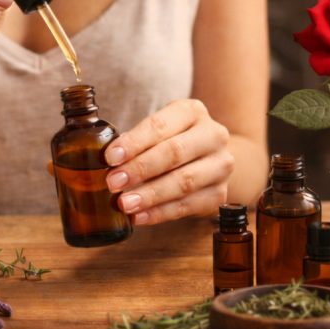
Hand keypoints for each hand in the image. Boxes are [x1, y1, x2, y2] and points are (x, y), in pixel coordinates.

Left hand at [103, 99, 233, 224]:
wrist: (210, 158)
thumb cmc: (173, 140)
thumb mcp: (158, 130)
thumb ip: (136, 142)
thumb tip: (108, 162)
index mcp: (192, 111)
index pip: (160, 126)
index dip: (134, 142)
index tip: (110, 158)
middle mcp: (213, 135)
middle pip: (174, 152)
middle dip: (140, 169)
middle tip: (114, 182)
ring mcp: (221, 165)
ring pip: (184, 182)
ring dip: (150, 195)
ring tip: (125, 203)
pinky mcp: (220, 193)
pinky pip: (188, 206)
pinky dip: (161, 213)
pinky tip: (140, 217)